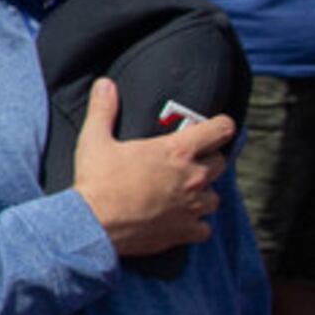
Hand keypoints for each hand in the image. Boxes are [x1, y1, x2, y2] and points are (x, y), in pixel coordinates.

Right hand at [74, 78, 234, 259]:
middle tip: (192, 160)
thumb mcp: (95, 139)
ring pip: (216, 197)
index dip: (221, 126)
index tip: (218, 126)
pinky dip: (197, 224)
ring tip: (187, 192)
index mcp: (175, 151)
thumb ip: (103, 109)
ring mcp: (191, 207)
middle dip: (210, 159)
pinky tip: (182, 220)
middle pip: (220, 163)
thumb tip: (105, 83)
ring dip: (204, 193)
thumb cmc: (96, 180)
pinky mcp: (184, 231)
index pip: (218, 130)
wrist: (93, 224)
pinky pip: (205, 228)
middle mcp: (191, 177)